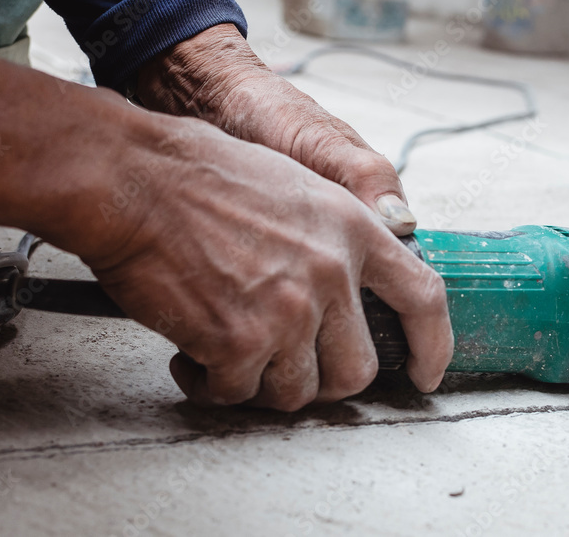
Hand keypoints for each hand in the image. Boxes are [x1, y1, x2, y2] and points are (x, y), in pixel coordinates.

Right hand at [0, 53, 452, 409]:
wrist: (136, 180)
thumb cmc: (203, 176)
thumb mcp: (298, 188)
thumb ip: (337, 240)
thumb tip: (349, 291)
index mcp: (354, 229)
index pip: (424, 298)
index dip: (432, 346)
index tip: (423, 374)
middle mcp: (332, 274)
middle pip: (355, 369)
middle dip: (320, 380)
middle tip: (281, 366)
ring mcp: (289, 312)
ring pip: (295, 391)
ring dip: (260, 382)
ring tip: (225, 352)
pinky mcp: (239, 342)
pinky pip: (236, 393)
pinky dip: (212, 385)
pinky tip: (190, 355)